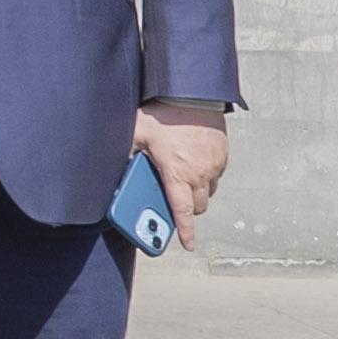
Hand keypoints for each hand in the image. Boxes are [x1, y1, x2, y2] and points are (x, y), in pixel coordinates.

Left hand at [139, 98, 230, 244]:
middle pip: (198, 205)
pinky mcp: (223, 153)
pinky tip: (193, 163)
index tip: (188, 245)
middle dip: (188, 209)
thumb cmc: (163, 114)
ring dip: (198, 191)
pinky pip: (217, 173)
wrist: (192, 93)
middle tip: (175, 201)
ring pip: (209, 190)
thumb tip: (115, 163)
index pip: (182, 211)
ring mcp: (214, 163)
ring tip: (182, 180)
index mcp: (177, 173)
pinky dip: (207, 175)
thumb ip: (126, 152)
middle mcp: (199, 173)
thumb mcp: (136, 133)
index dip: (186, 232)